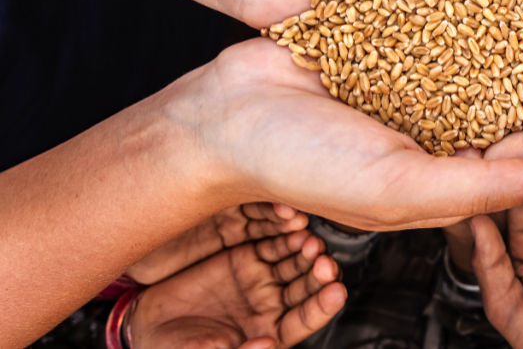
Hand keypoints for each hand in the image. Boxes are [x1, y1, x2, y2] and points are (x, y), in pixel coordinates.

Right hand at [126, 231, 344, 348]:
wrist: (148, 322)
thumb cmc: (177, 347)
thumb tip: (268, 346)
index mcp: (271, 331)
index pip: (305, 319)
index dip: (323, 307)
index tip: (336, 293)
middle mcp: (274, 303)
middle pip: (307, 286)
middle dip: (320, 273)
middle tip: (324, 262)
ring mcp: (261, 277)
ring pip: (294, 260)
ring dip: (305, 250)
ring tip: (309, 241)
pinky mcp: (246, 255)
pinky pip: (271, 241)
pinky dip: (283, 233)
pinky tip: (292, 224)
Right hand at [171, 35, 522, 231]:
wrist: (227, 115)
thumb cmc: (304, 164)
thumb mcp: (396, 185)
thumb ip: (479, 188)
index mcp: (465, 173)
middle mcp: (460, 131)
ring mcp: (438, 89)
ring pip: (514, 58)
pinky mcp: (412, 48)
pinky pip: (469, 26)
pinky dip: (502, 3)